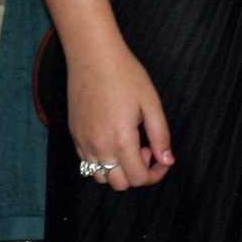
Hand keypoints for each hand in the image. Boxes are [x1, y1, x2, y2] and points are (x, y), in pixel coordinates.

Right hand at [68, 43, 173, 189]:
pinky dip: (102, 161)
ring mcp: (83, 142)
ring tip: (127, 144)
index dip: (155, 174)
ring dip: (117, 170)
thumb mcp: (151, 103)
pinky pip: (87, 163)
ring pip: (100, 177)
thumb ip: (160, 136)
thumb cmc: (125, 75)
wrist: (93, 57)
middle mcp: (99, 146)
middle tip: (145, 148)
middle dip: (137, 173)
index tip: (161, 159)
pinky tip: (111, 138)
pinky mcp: (74, 135)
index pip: (138, 179)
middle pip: (119, 184)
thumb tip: (167, 161)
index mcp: (121, 140)